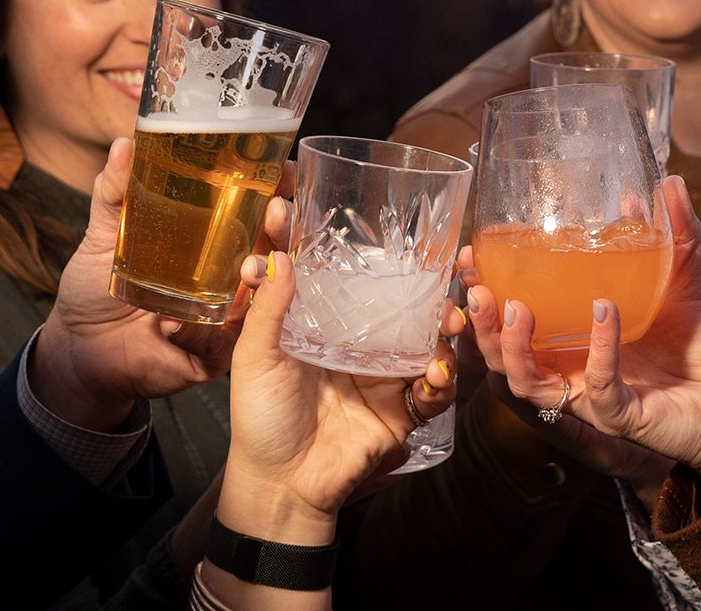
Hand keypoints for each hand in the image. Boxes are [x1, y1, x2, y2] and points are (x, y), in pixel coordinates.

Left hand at [32, 137, 277, 430]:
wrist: (81, 352)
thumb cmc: (94, 290)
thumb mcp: (103, 236)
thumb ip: (114, 193)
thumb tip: (123, 144)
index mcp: (209, 239)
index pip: (255, 208)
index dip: (277, 188)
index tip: (288, 169)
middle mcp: (226, 273)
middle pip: (273, 245)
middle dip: (283, 226)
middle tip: (276, 210)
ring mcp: (226, 314)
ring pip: (266, 292)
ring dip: (267, 275)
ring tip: (250, 266)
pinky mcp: (216, 351)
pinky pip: (235, 341)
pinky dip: (227, 327)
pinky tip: (204, 314)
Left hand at [216, 251, 456, 545]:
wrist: (282, 484)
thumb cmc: (261, 418)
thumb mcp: (255, 358)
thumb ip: (268, 310)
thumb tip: (279, 257)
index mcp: (321, 324)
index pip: (337, 275)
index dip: (334, 243)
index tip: (335, 217)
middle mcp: (357, 342)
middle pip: (398, 302)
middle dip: (424, 289)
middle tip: (439, 280)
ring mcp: (383, 373)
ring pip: (425, 339)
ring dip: (443, 329)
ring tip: (446, 329)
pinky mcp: (401, 406)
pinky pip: (433, 387)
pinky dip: (441, 381)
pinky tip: (432, 379)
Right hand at [465, 175, 700, 498]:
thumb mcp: (689, 281)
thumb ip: (675, 234)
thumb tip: (667, 180)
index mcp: (575, 340)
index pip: (513, 322)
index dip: (486, 294)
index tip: (473, 256)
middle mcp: (574, 371)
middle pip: (503, 356)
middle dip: (482, 324)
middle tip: (477, 286)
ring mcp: (594, 397)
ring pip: (530, 384)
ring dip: (515, 346)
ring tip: (517, 306)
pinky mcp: (624, 417)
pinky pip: (599, 388)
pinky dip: (598, 348)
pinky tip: (605, 311)